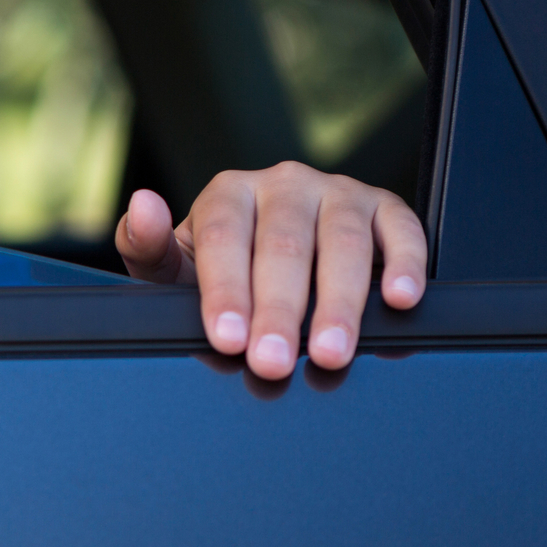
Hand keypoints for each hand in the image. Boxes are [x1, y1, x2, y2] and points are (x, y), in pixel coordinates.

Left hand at [114, 162, 425, 379]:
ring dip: (339, 303)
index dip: (226, 292)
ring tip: (332, 353)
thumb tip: (142, 206)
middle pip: (283, 247)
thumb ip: (148, 246)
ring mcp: (337, 192)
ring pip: (342, 243)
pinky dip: (405, 263)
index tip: (227, 339)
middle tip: (274, 362)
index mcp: (227, 194)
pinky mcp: (384, 208)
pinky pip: (401, 230)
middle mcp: (283, 184)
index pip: (225, 241)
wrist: (268, 257)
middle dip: (279, 312)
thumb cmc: (218, 270)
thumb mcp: (173, 266)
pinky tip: (398, 300)